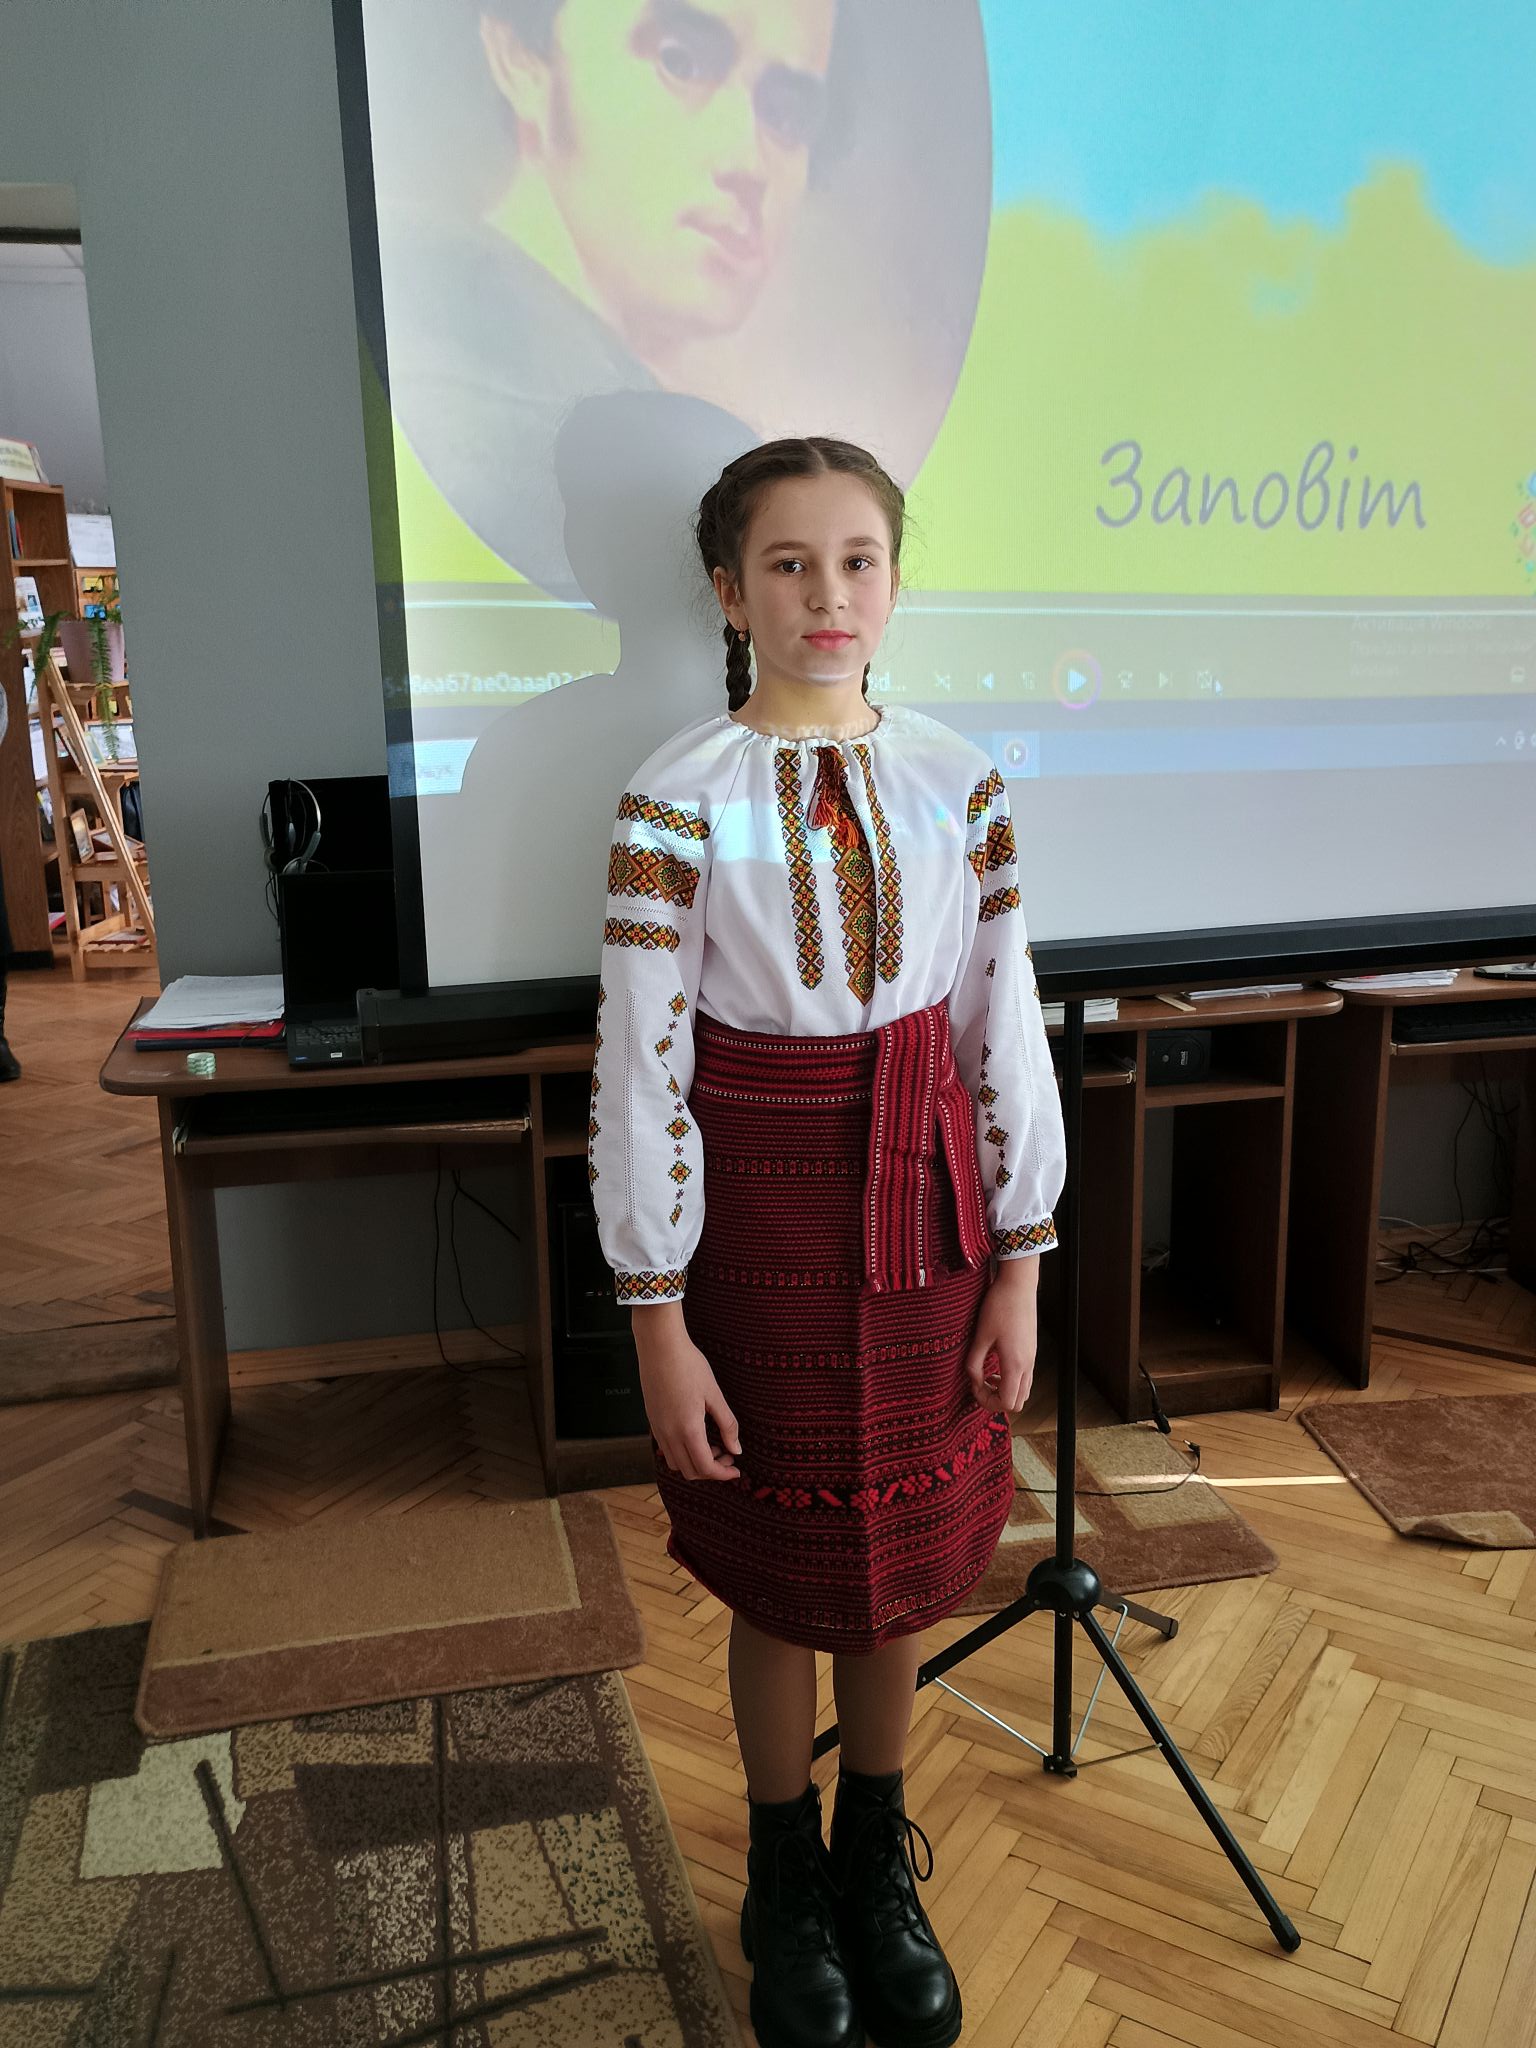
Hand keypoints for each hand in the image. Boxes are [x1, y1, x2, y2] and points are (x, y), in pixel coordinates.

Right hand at [634, 1325, 742, 1481]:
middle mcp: (669, 1434)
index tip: (736, 1470)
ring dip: (695, 1463)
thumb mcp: (714, 1394)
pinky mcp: (652, 1421)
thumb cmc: (688, 1365)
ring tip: (712, 1445)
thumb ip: (727, 1424)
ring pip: (676, 1463)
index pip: (706, 1467)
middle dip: (711, 1471)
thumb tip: (736, 1449)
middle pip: (690, 1471)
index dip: (723, 1474)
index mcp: (688, 1429)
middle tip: (727, 1456)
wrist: (660, 1346)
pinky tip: (695, 1435)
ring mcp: (657, 1428)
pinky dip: (682, 1452)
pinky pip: (666, 1449)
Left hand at [962, 1260, 1038, 1413]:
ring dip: (1005, 1391)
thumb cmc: (999, 1307)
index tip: (974, 1384)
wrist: (1018, 1285)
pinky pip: (1025, 1377)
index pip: (1006, 1403)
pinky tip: (997, 1363)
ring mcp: (1032, 1358)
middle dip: (997, 1400)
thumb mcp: (980, 1336)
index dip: (987, 1401)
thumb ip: (974, 1362)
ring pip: (1024, 1392)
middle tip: (980, 1385)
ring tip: (988, 1375)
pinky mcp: (1032, 1350)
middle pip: (1018, 1403)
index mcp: (1014, 1364)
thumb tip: (973, 1380)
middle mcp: (1027, 1365)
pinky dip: (1012, 1380)